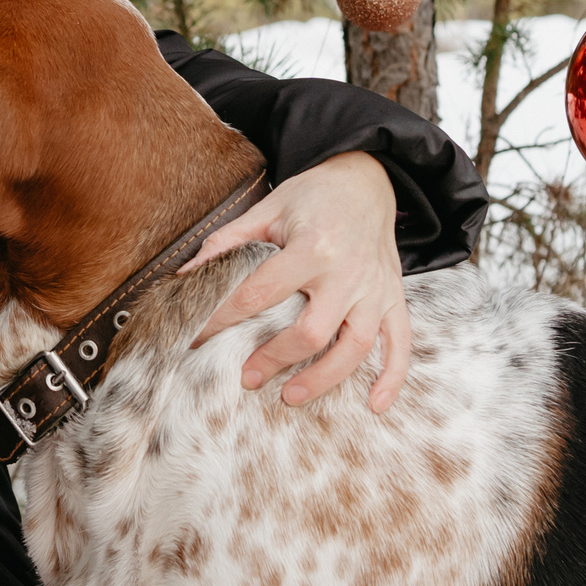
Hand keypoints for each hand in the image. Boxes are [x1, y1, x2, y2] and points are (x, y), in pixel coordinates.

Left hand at [180, 152, 409, 411]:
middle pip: (312, 330)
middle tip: (248, 377)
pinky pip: (399, 342)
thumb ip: (228, 242)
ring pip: (354, 346)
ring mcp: (375, 288)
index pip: (261, 292)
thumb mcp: (268, 208)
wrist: (367, 180)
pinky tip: (375, 404)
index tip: (199, 339)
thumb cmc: (314, 196)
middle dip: (275, 359)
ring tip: (291, 396)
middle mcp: (348, 271)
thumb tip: (186, 276)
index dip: (225, 319)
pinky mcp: (393, 298)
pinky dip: (392, 377)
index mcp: (312, 246)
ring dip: (324, 378)